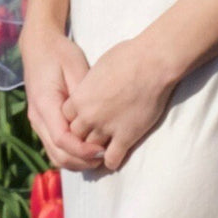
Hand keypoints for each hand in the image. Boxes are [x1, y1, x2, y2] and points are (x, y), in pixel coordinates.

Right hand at [20, 21, 106, 170]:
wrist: (39, 46)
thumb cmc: (60, 53)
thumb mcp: (75, 66)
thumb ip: (83, 93)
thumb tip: (95, 116)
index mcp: (45, 104)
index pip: (62, 139)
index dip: (83, 150)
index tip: (103, 150)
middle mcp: (37, 118)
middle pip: (57, 153)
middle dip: (81, 161)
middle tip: (105, 157)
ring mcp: (37, 122)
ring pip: (54, 154)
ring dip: (76, 161)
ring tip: (99, 157)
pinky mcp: (42, 123)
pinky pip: (54, 146)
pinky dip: (70, 154)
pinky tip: (88, 150)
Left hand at [61, 37, 177, 170]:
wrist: (152, 63)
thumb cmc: (127, 57)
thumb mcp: (99, 66)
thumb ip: (90, 84)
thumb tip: (91, 87)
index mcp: (80, 98)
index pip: (66, 118)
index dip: (76, 117)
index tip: (85, 115)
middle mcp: (89, 117)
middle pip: (76, 136)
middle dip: (84, 134)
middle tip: (94, 132)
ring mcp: (106, 129)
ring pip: (91, 150)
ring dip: (97, 149)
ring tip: (105, 146)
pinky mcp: (126, 138)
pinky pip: (112, 160)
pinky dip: (113, 160)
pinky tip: (118, 152)